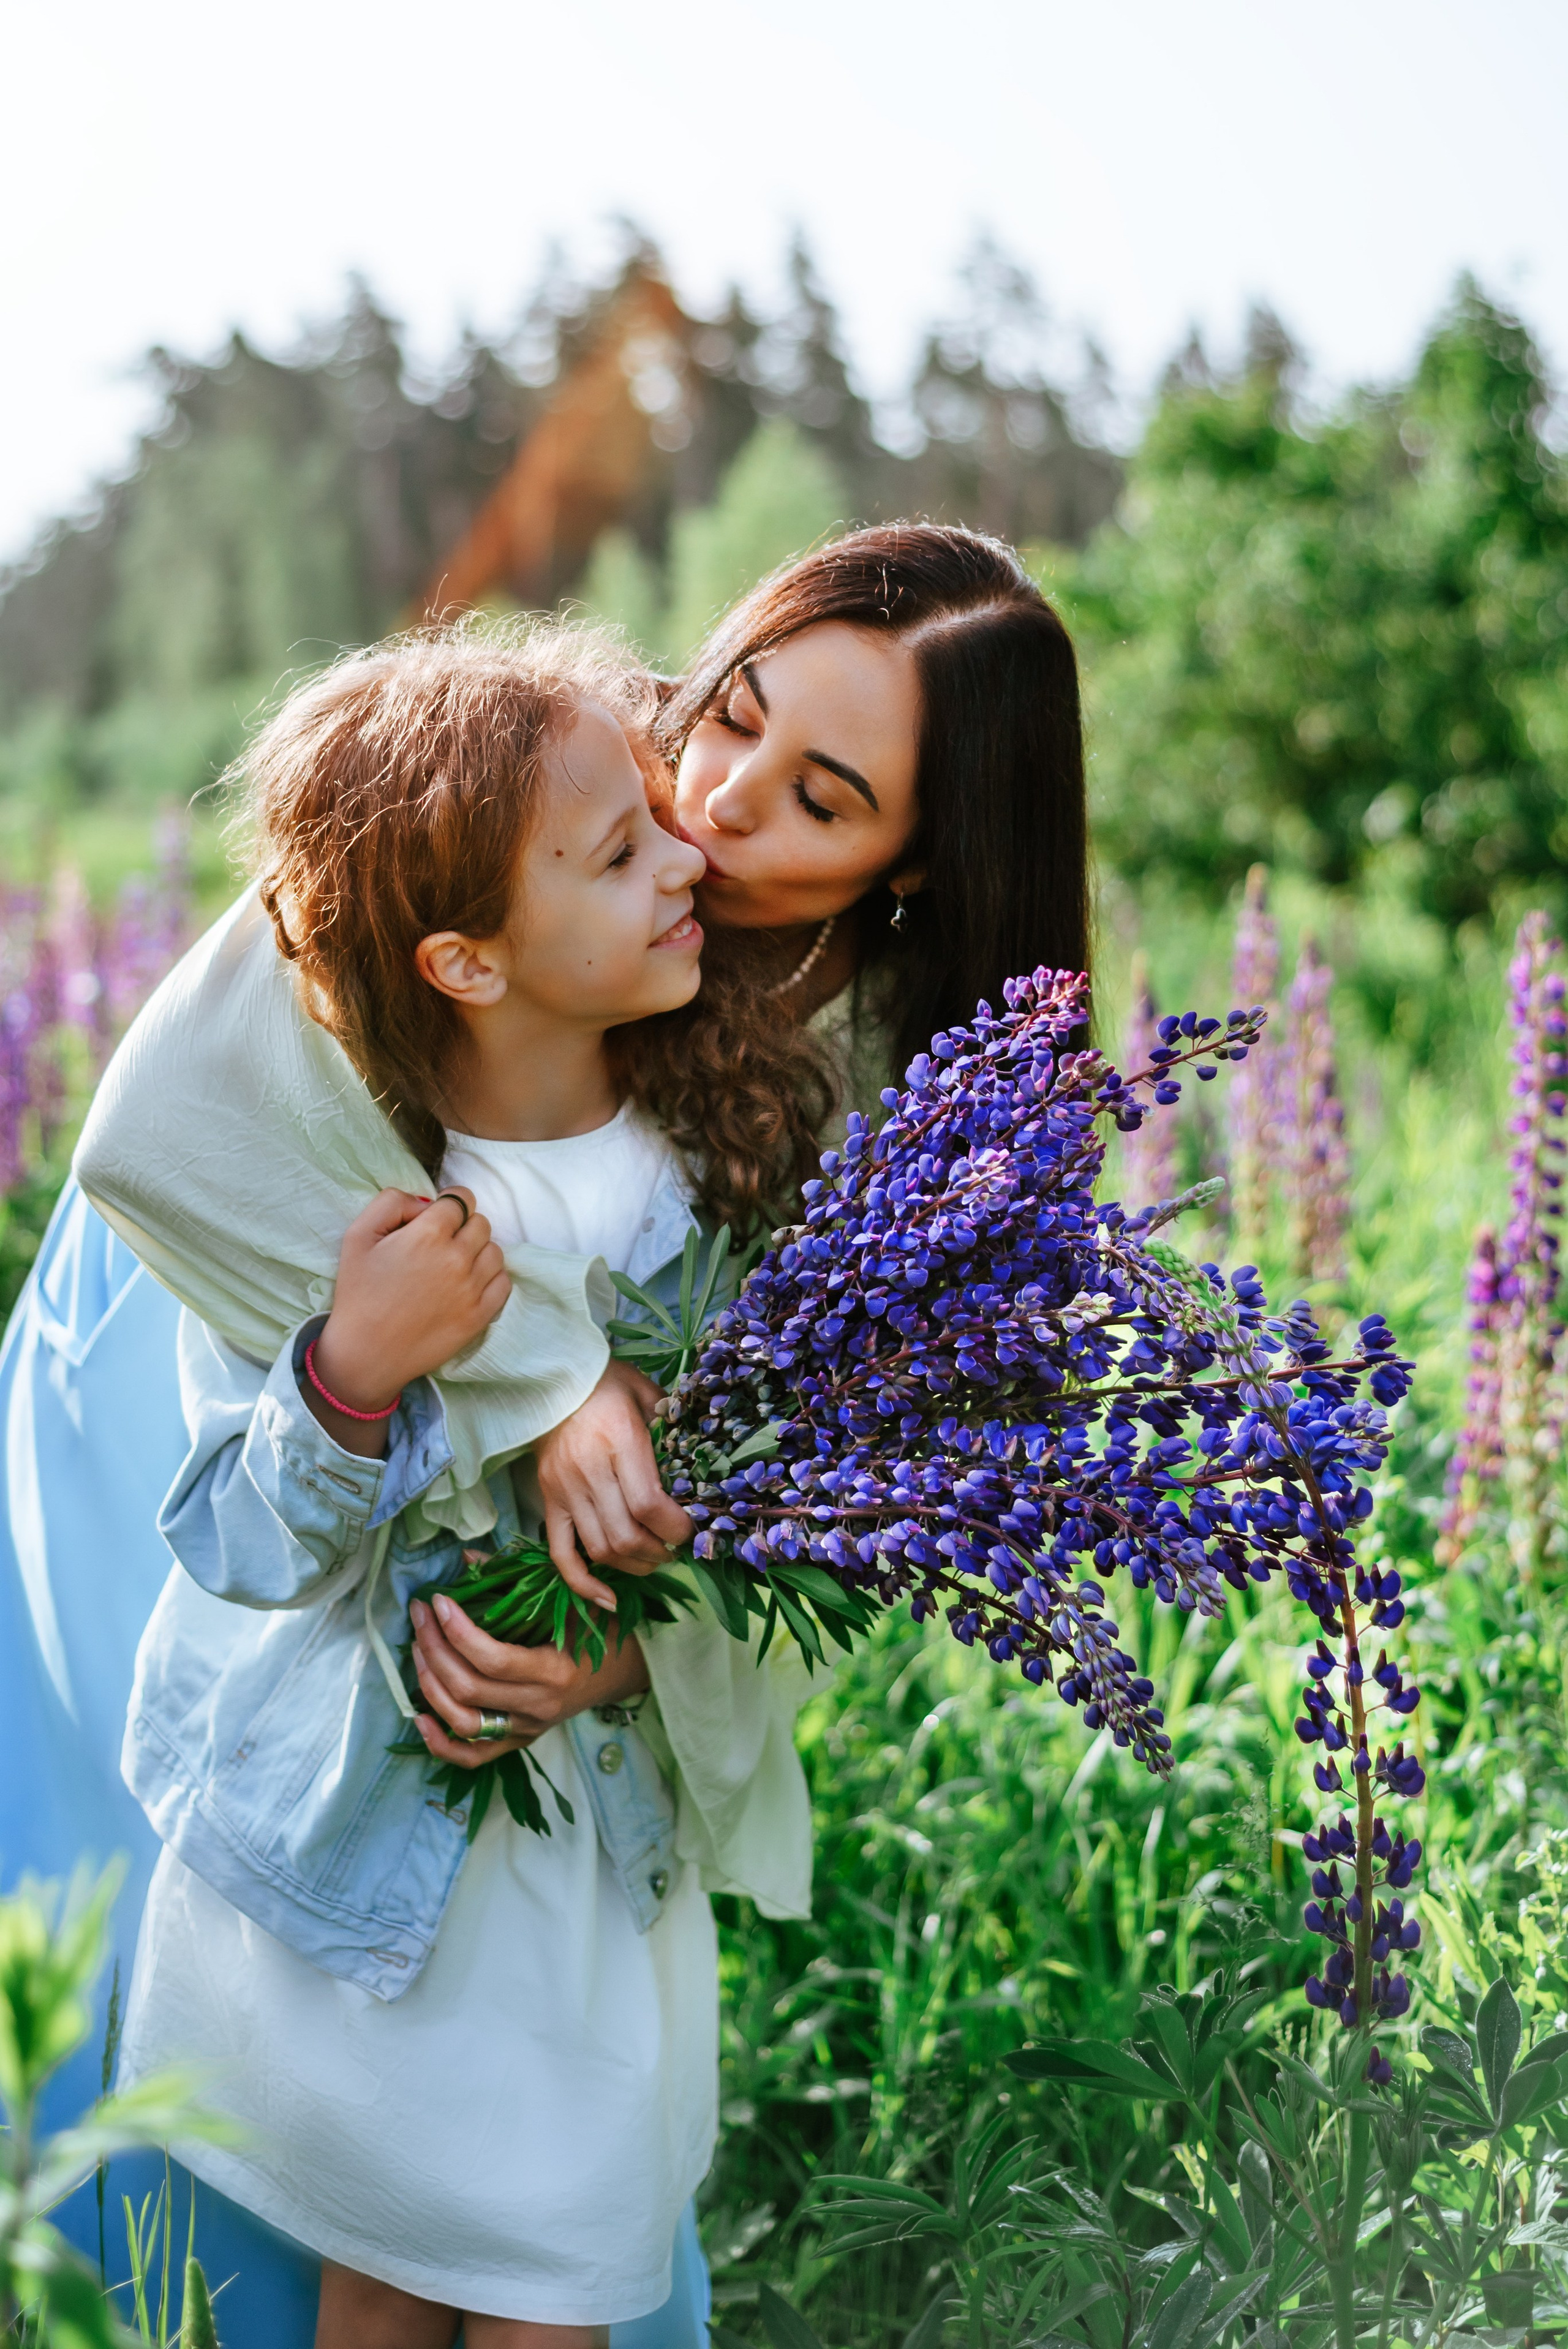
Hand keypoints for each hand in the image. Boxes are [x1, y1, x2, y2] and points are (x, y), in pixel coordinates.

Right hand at [306, 1188, 508, 1454]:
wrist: (366, 1354)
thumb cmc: (358, 1294)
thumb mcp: (358, 1235)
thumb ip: (392, 1202)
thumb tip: (426, 1201)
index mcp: (428, 1234)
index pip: (461, 1199)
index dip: (449, 1204)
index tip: (438, 1216)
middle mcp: (457, 1258)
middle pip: (480, 1223)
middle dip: (462, 1227)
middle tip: (440, 1244)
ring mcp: (473, 1288)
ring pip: (494, 1251)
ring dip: (477, 1251)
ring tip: (453, 1266)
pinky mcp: (481, 1315)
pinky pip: (503, 1282)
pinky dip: (490, 1278)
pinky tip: (468, 1284)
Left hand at [409, 1591, 651, 1767]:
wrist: (623, 1671)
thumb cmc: (598, 1629)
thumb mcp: (568, 1599)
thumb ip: (518, 1578)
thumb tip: (466, 1557)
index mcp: (554, 1671)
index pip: (493, 1659)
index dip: (458, 1631)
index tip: (439, 1601)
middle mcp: (538, 1706)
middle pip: (469, 1688)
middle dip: (434, 1648)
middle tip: (420, 1616)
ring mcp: (527, 1728)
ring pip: (463, 1722)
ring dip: (430, 1685)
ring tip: (417, 1649)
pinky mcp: (519, 1741)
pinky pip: (473, 1756)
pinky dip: (440, 1742)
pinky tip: (419, 1716)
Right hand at [532, 1358, 694, 1608]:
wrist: (548, 1381)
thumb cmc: (604, 1383)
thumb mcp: (644, 1391)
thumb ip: (671, 1423)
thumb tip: (700, 1459)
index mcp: (619, 1441)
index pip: (648, 1504)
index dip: (674, 1528)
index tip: (690, 1531)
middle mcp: (589, 1471)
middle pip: (625, 1535)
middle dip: (658, 1553)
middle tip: (674, 1549)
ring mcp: (564, 1490)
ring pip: (599, 1549)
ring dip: (632, 1566)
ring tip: (652, 1560)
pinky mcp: (548, 1501)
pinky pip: (560, 1554)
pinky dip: (583, 1584)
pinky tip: (608, 1599)